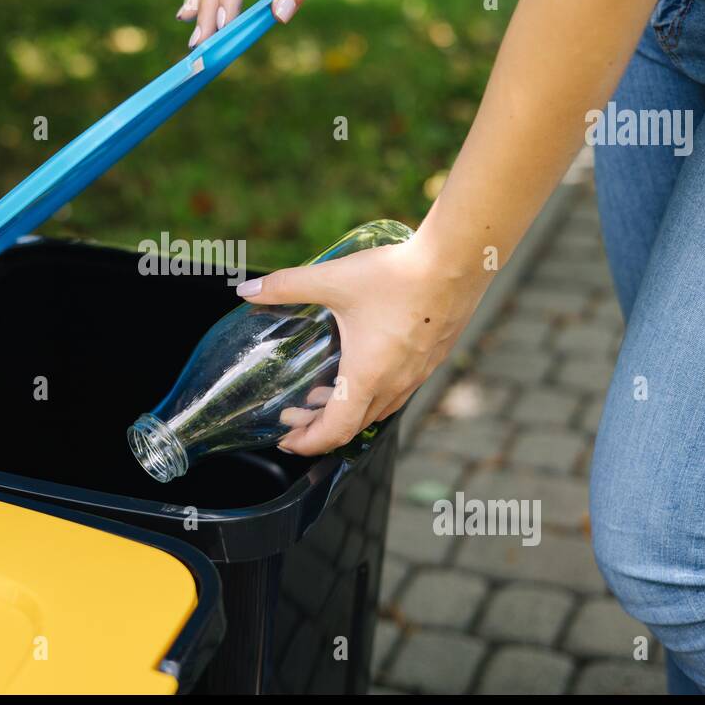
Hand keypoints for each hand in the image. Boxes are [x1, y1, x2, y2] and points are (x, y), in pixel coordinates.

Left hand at [235, 240, 489, 455]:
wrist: (457, 262)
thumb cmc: (397, 276)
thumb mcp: (333, 280)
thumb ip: (286, 286)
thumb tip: (247, 291)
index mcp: (368, 377)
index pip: (335, 432)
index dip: (307, 442)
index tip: (286, 440)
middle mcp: (395, 384)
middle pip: (353, 425)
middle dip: (319, 427)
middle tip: (294, 415)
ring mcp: (417, 374)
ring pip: (377, 409)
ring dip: (347, 410)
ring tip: (322, 394)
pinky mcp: (431, 359)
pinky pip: (397, 391)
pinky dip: (371, 393)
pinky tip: (362, 366)